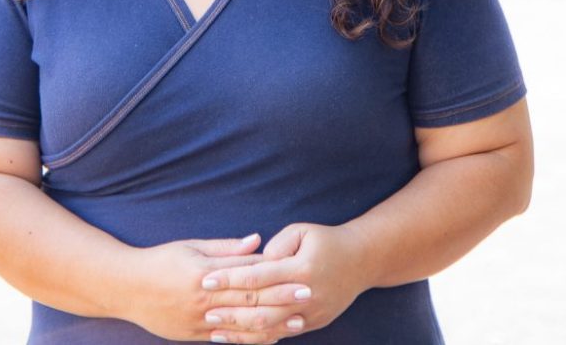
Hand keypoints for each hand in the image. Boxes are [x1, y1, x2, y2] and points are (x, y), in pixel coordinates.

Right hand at [119, 234, 308, 342]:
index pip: (246, 274)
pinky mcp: (193, 335)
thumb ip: (225, 248)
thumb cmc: (160, 261)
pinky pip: (227, 339)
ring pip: (242, 325)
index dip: (275, 275)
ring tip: (297, 322)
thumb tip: (257, 240)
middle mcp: (203, 298)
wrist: (125, 288)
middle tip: (308, 295)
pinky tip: (269, 337)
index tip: (300, 273)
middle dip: (281, 298)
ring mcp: (198, 320)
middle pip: (249, 300)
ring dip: (272, 324)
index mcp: (204, 273)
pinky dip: (249, 339)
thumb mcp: (190, 246)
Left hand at [200, 223, 367, 342]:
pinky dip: (258, 337)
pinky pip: (281, 334)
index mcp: (301, 269)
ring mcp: (311, 313)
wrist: (362, 261)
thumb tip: (254, 261)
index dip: (230, 278)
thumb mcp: (302, 231)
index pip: (257, 277)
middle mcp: (306, 295)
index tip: (207, 279)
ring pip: (270, 328)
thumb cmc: (326, 241)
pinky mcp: (313, 323)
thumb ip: (276, 245)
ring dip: (240, 330)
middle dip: (230, 310)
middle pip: (261, 307)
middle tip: (203, 310)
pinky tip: (238, 337)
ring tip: (214, 330)